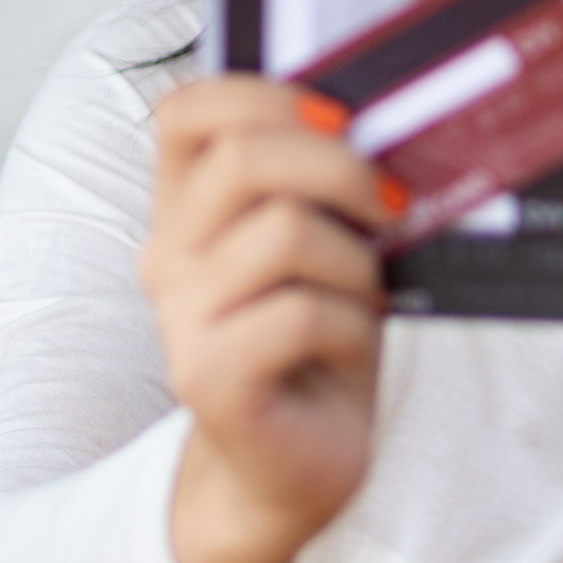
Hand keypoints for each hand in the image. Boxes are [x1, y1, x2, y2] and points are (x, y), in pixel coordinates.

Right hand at [141, 76, 400, 562]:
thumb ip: (323, 188)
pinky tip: (351, 346)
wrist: (293, 467)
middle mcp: (168, 256)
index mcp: (186, 210)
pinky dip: (351, 325)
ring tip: (367, 293)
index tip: (342, 119)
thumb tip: (386, 117)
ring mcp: (181, 319)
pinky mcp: (208, 377)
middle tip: (394, 202)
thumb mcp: (326, 248)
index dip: (264, 95)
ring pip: (284, 233)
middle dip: (340, 167)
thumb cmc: (319, 345)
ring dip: (355, 259)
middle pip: (242, 159)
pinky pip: (302, 314)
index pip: (187, 111)